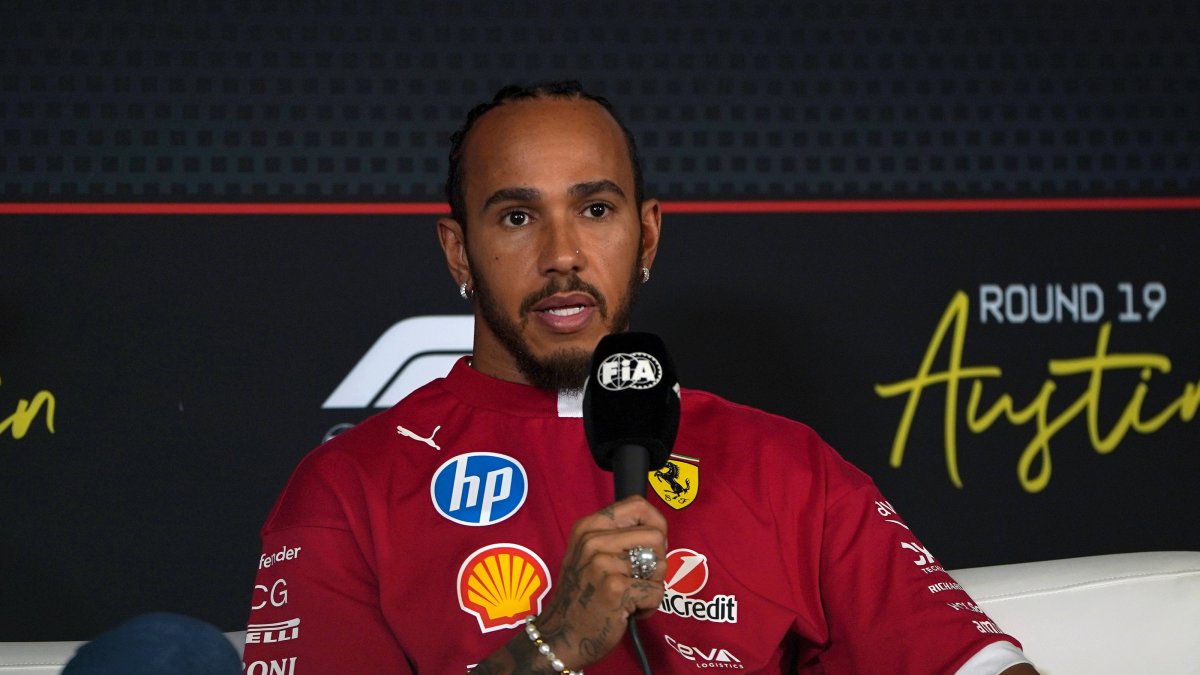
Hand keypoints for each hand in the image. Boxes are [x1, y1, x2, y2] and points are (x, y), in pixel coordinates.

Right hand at [469, 496, 667, 672]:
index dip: (656, 524)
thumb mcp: (588, 554)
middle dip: (657, 562)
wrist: (560, 636)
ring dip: (651, 587)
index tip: (652, 546)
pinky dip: (648, 607)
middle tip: (638, 579)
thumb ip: (617, 536)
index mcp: (588, 526)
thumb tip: (658, 529)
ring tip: (629, 596)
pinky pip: (656, 591)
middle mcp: (593, 540)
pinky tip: (627, 611)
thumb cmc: (583, 596)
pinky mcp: (615, 588)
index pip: (638, 505)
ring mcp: (602, 563)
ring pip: (660, 565)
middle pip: (656, 536)